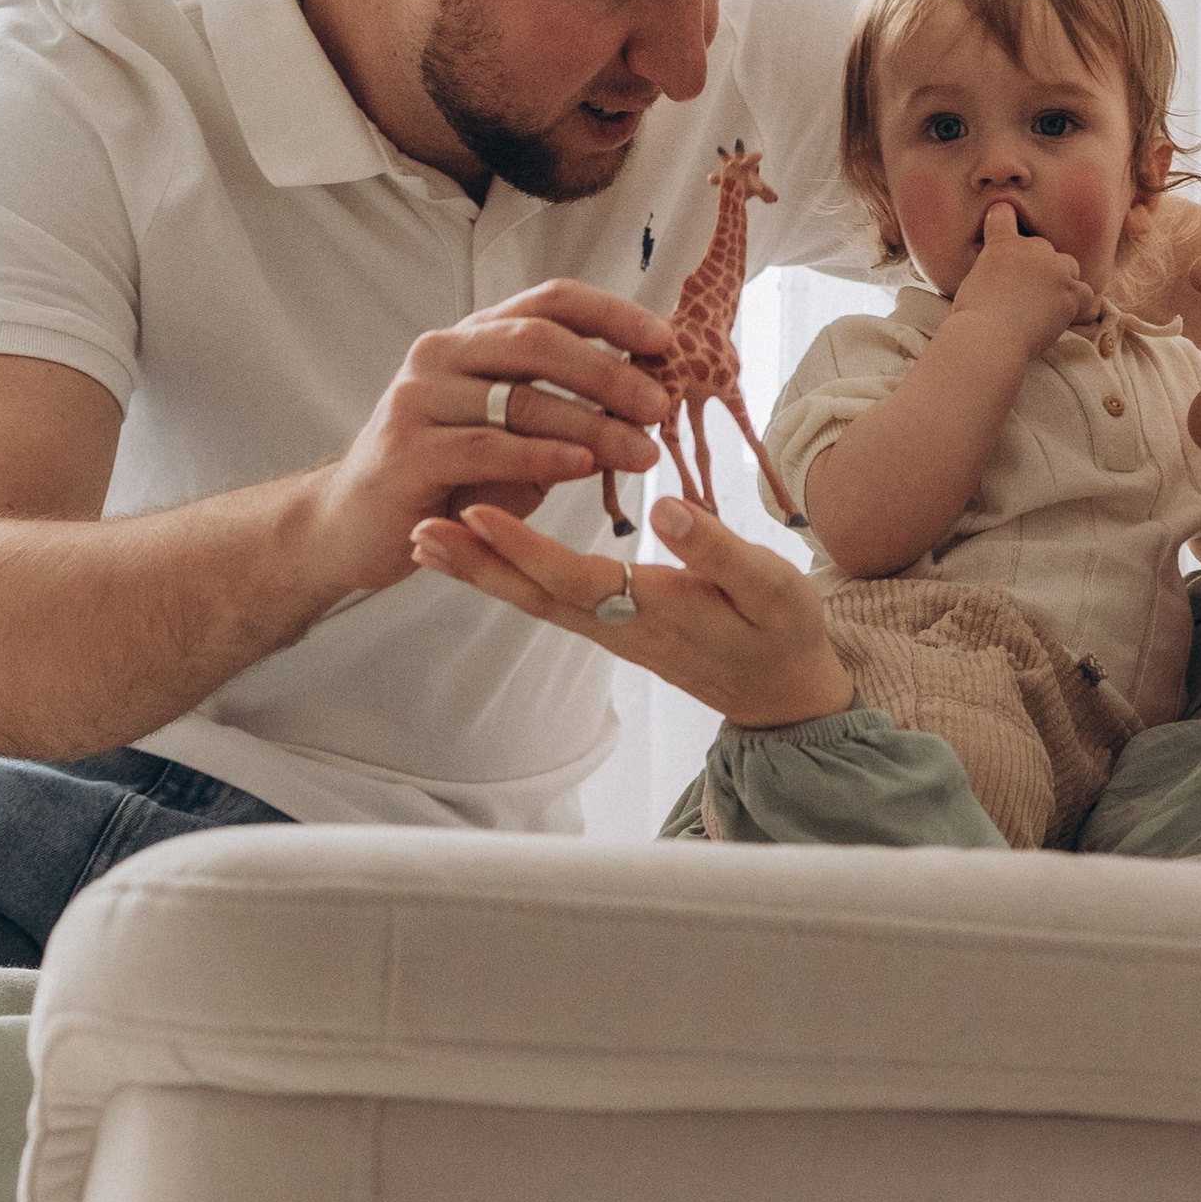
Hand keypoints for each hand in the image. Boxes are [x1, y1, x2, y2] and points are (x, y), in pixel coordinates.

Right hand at [306, 279, 675, 596]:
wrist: (354, 527)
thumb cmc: (447, 482)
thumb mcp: (514, 440)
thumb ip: (565, 417)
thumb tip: (645, 407)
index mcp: (472, 339)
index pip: (549, 302)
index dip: (611, 314)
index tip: (666, 341)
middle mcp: (442, 353)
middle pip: (537, 340)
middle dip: (608, 370)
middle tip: (659, 404)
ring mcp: (418, 398)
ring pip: (518, 396)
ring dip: (590, 423)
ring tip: (641, 450)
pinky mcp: (406, 450)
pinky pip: (486, 445)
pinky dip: (542, 455)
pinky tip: (585, 468)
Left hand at [414, 489, 857, 729]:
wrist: (785, 693)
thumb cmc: (783, 633)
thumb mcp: (771, 588)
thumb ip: (719, 551)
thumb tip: (664, 509)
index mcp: (655, 611)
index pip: (575, 578)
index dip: (524, 548)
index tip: (477, 511)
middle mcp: (620, 626)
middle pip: (533, 594)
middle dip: (474, 563)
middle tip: (416, 531)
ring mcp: (610, 629)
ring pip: (533, 599)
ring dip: (479, 570)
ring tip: (424, 540)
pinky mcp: (610, 625)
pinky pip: (547, 598)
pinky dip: (506, 574)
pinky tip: (478, 552)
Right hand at [953, 203, 1100, 361]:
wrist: (988, 340)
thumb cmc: (972, 320)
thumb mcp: (970, 283)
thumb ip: (988, 268)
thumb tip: (996, 276)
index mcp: (1001, 243)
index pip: (1003, 214)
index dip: (1005, 222)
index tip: (1007, 235)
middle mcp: (1030, 248)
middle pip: (1043, 247)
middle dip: (1036, 267)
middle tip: (1025, 295)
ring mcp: (1053, 269)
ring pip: (1068, 265)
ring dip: (1061, 280)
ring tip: (1046, 304)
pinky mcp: (1070, 292)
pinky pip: (1085, 293)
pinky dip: (1077, 303)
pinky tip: (1063, 315)